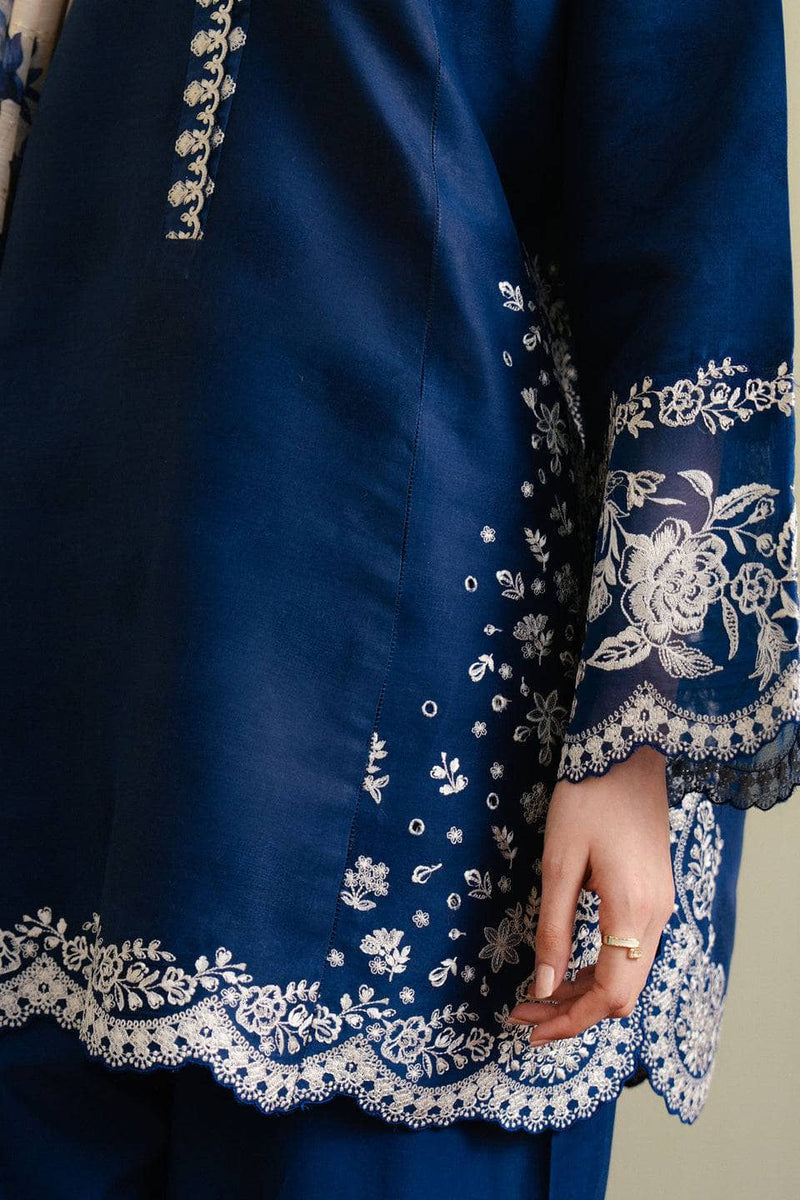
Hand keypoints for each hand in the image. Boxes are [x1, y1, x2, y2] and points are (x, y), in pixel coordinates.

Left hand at [508, 744, 674, 1044]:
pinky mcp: (657, 895)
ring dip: (585, 992)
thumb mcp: (559, 864)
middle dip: (573, 1012)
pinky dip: (601, 967)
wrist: (624, 753)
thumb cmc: (586, 800)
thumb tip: (543, 987)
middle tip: (524, 1014)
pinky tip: (568, 965)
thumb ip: (554, 929)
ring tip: (538, 994)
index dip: (569, 1019)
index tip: (529, 1028)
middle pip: (622, 995)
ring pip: (628, 975)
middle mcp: (656, 917)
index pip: (608, 994)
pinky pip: (632, 951)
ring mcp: (661, 906)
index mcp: (631, 911)